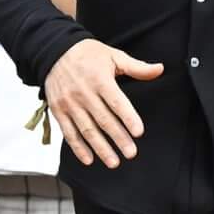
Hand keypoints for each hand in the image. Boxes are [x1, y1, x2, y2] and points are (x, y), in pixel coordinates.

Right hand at [44, 38, 162, 167]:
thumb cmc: (88, 54)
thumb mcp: (113, 56)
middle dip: (118, 138)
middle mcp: (84, 93)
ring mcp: (69, 103)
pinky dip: (78, 147)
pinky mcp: (58, 110)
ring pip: (87, 130)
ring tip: (114, 162)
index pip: (116, 102)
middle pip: (104, 120)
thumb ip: (136, 67)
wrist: (54, 51)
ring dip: (100, 148)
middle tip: (131, 153)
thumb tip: (160, 69)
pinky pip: (68, 132)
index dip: (128, 117)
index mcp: (100, 79)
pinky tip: (89, 159)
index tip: (138, 132)